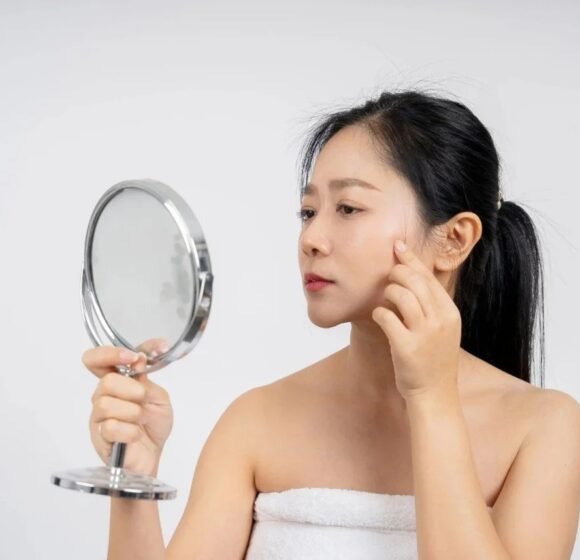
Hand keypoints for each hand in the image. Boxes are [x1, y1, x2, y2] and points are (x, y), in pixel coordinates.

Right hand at [84, 342, 173, 475]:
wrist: (154, 455)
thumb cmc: (153, 425)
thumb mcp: (158, 396)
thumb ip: (146, 378)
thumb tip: (138, 358)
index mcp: (116, 383)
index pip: (97, 360)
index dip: (111, 353)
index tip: (135, 357)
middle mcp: (102, 397)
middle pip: (107, 381)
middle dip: (133, 390)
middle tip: (144, 400)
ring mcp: (99, 418)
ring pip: (107, 404)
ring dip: (133, 412)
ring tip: (140, 420)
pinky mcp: (99, 438)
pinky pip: (111, 427)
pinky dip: (131, 431)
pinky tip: (135, 435)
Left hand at [371, 240, 461, 400]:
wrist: (434, 394)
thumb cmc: (433, 359)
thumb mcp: (442, 328)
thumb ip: (432, 305)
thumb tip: (413, 275)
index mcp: (450, 313)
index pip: (429, 277)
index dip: (411, 258)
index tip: (398, 246)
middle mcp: (440, 320)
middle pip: (414, 280)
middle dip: (397, 272)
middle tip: (389, 276)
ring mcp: (425, 333)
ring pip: (401, 294)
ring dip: (388, 292)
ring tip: (386, 299)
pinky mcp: (407, 347)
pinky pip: (386, 317)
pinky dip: (379, 312)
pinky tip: (379, 316)